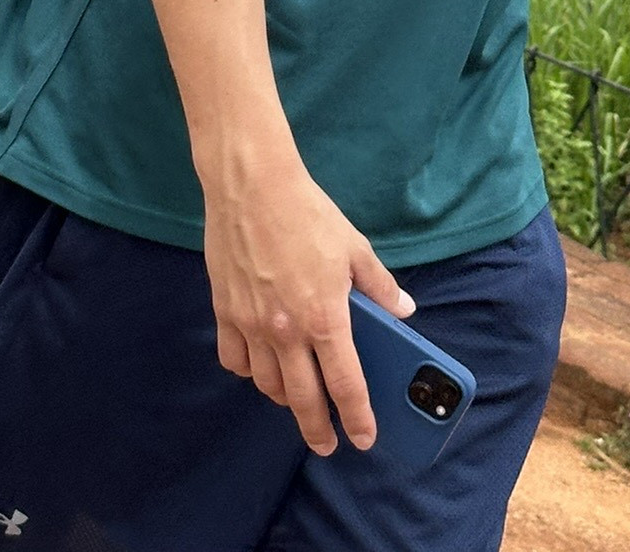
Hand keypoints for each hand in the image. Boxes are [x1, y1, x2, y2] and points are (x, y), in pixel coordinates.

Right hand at [201, 136, 415, 455]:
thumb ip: (379, 285)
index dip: (357, 417)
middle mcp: (286, 331)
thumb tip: (404, 310)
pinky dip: (247, 370)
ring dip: (284, 398)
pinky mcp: (225, 311)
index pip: (345, 384)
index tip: (364, 438)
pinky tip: (258, 365)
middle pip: (302, 399)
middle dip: (317, 429)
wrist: (252, 185)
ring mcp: (252, 324)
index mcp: (325, 317)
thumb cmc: (307, 213)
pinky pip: (234, 359)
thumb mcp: (354, 247)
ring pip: (266, 384)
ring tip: (296, 398)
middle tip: (326, 444)